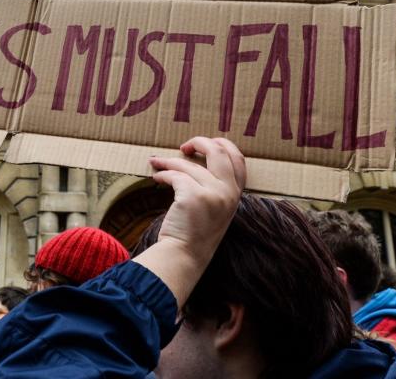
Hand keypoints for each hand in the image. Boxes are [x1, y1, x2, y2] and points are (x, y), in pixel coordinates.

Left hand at [148, 137, 245, 262]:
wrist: (184, 255)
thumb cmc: (195, 232)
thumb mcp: (216, 208)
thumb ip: (216, 187)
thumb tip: (196, 157)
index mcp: (236, 194)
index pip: (239, 159)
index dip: (223, 145)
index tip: (206, 143)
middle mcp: (229, 192)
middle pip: (219, 151)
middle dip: (200, 142)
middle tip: (184, 146)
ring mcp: (213, 194)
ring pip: (189, 164)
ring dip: (169, 161)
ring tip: (157, 163)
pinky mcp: (194, 196)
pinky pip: (175, 175)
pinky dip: (163, 174)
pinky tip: (156, 178)